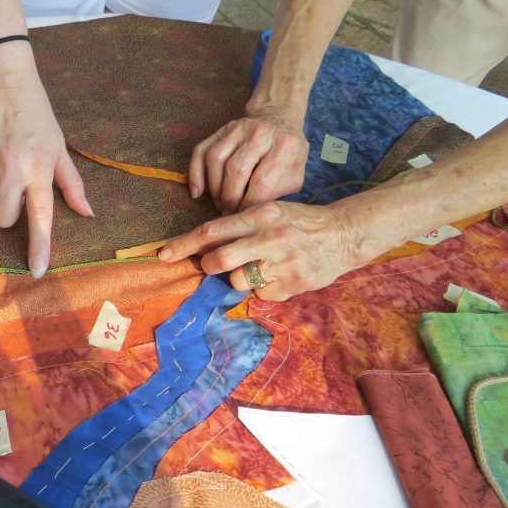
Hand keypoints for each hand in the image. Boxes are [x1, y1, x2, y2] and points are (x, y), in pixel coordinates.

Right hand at [0, 70, 91, 276]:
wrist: (2, 81)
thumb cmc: (36, 115)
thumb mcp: (59, 147)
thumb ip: (72, 184)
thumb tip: (87, 213)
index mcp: (38, 169)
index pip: (40, 217)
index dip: (39, 246)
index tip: (37, 270)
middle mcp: (11, 169)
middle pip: (2, 220)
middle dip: (9, 216)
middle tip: (16, 195)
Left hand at [157, 201, 363, 299]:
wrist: (344, 233)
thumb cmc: (298, 222)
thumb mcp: (269, 212)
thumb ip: (239, 226)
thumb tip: (202, 244)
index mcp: (259, 215)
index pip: (211, 231)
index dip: (184, 245)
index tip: (164, 255)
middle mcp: (268, 238)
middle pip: (219, 261)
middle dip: (209, 267)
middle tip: (214, 266)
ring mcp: (281, 263)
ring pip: (237, 282)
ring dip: (239, 278)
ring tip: (258, 267)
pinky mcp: (292, 285)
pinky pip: (260, 295)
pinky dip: (263, 289)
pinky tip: (278, 275)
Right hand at [190, 109, 308, 213]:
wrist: (278, 119)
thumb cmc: (287, 153)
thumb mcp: (295, 173)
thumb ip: (278, 192)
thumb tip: (253, 212)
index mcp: (285, 147)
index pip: (262, 182)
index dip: (249, 204)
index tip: (244, 216)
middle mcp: (261, 133)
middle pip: (236, 170)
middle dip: (229, 198)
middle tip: (229, 212)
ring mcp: (239, 129)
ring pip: (215, 159)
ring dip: (214, 188)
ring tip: (219, 202)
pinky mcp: (221, 130)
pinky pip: (201, 151)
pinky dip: (196, 173)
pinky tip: (198, 192)